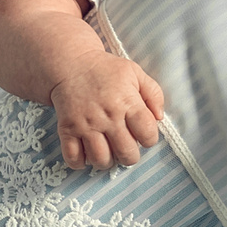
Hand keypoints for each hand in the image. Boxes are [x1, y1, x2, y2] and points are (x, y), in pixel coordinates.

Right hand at [48, 55, 164, 169]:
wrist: (71, 64)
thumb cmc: (106, 70)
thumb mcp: (135, 73)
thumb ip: (154, 94)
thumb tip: (159, 117)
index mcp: (127, 102)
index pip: (147, 133)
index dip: (150, 139)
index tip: (143, 135)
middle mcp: (107, 116)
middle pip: (126, 153)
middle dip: (130, 155)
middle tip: (126, 146)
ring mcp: (86, 125)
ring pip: (101, 160)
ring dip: (107, 161)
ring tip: (107, 151)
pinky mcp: (67, 130)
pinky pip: (73, 158)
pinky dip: (80, 162)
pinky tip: (86, 153)